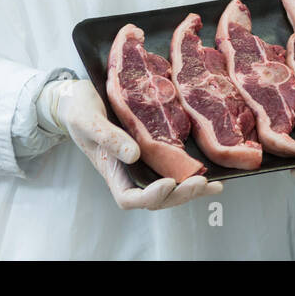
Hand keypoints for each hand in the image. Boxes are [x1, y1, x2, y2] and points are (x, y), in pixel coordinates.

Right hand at [42, 79, 222, 209]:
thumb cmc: (80, 110)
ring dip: (191, 189)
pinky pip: (174, 166)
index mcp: (111, 171)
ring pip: (170, 186)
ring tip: (214, 185)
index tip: (168, 183)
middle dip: (180, 194)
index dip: (151, 197)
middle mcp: (130, 171)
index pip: (130, 198)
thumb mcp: (88, 120)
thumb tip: (133, 155)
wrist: (81, 97)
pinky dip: (193, 171)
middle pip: (157, 197)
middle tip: (201, 183)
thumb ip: (108, 138)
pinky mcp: (155, 148)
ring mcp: (144, 162)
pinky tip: (213, 170)